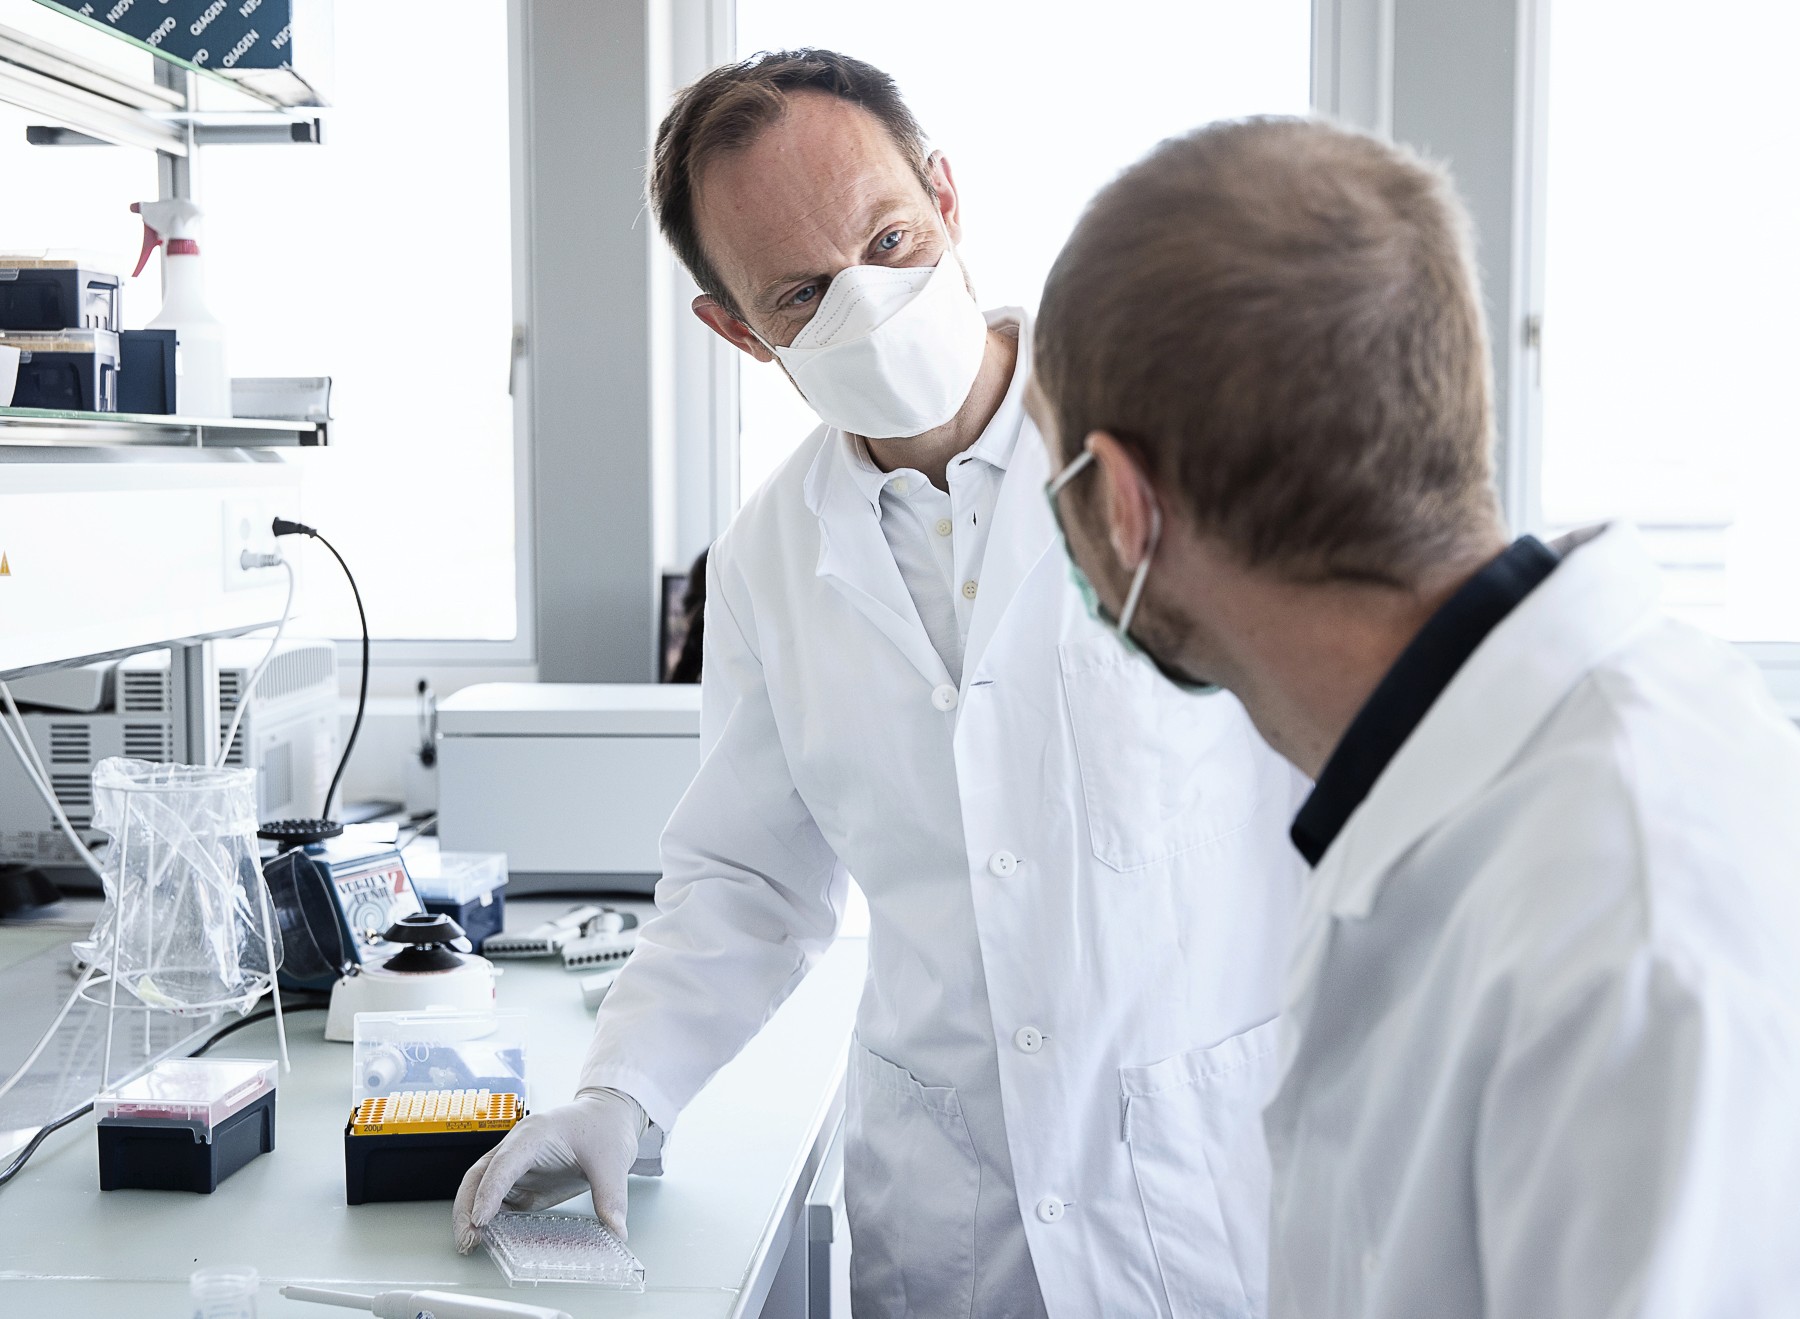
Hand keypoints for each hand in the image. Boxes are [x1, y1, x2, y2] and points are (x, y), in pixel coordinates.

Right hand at [453, 1089, 645, 1253]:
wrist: (609, 1114)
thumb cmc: (604, 1126)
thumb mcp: (614, 1160)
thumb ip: (611, 1195)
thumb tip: (616, 1230)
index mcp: (535, 1134)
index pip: (504, 1164)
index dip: (489, 1192)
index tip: (481, 1219)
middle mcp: (518, 1148)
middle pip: (480, 1176)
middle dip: (467, 1208)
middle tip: (467, 1240)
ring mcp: (518, 1165)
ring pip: (482, 1188)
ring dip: (472, 1215)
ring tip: (470, 1244)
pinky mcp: (524, 1181)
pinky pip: (500, 1200)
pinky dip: (489, 1219)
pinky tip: (488, 1238)